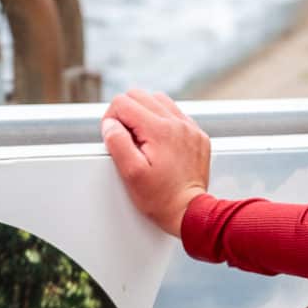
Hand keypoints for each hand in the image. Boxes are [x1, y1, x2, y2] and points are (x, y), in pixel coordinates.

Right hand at [101, 89, 211, 237]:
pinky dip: (163, 121)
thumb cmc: (161, 198)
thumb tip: (110, 124)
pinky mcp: (197, 135)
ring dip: (145, 113)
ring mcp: (190, 128)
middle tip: (126, 137)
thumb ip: (117, 143)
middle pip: (140, 95)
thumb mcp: (131, 174)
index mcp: (158, 130)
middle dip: (126, 112)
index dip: (111, 118)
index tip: (114, 136)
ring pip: (159, 100)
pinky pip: (176, 114)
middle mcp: (176, 123)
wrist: (191, 212)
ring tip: (142, 137)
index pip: (123, 102)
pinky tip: (159, 141)